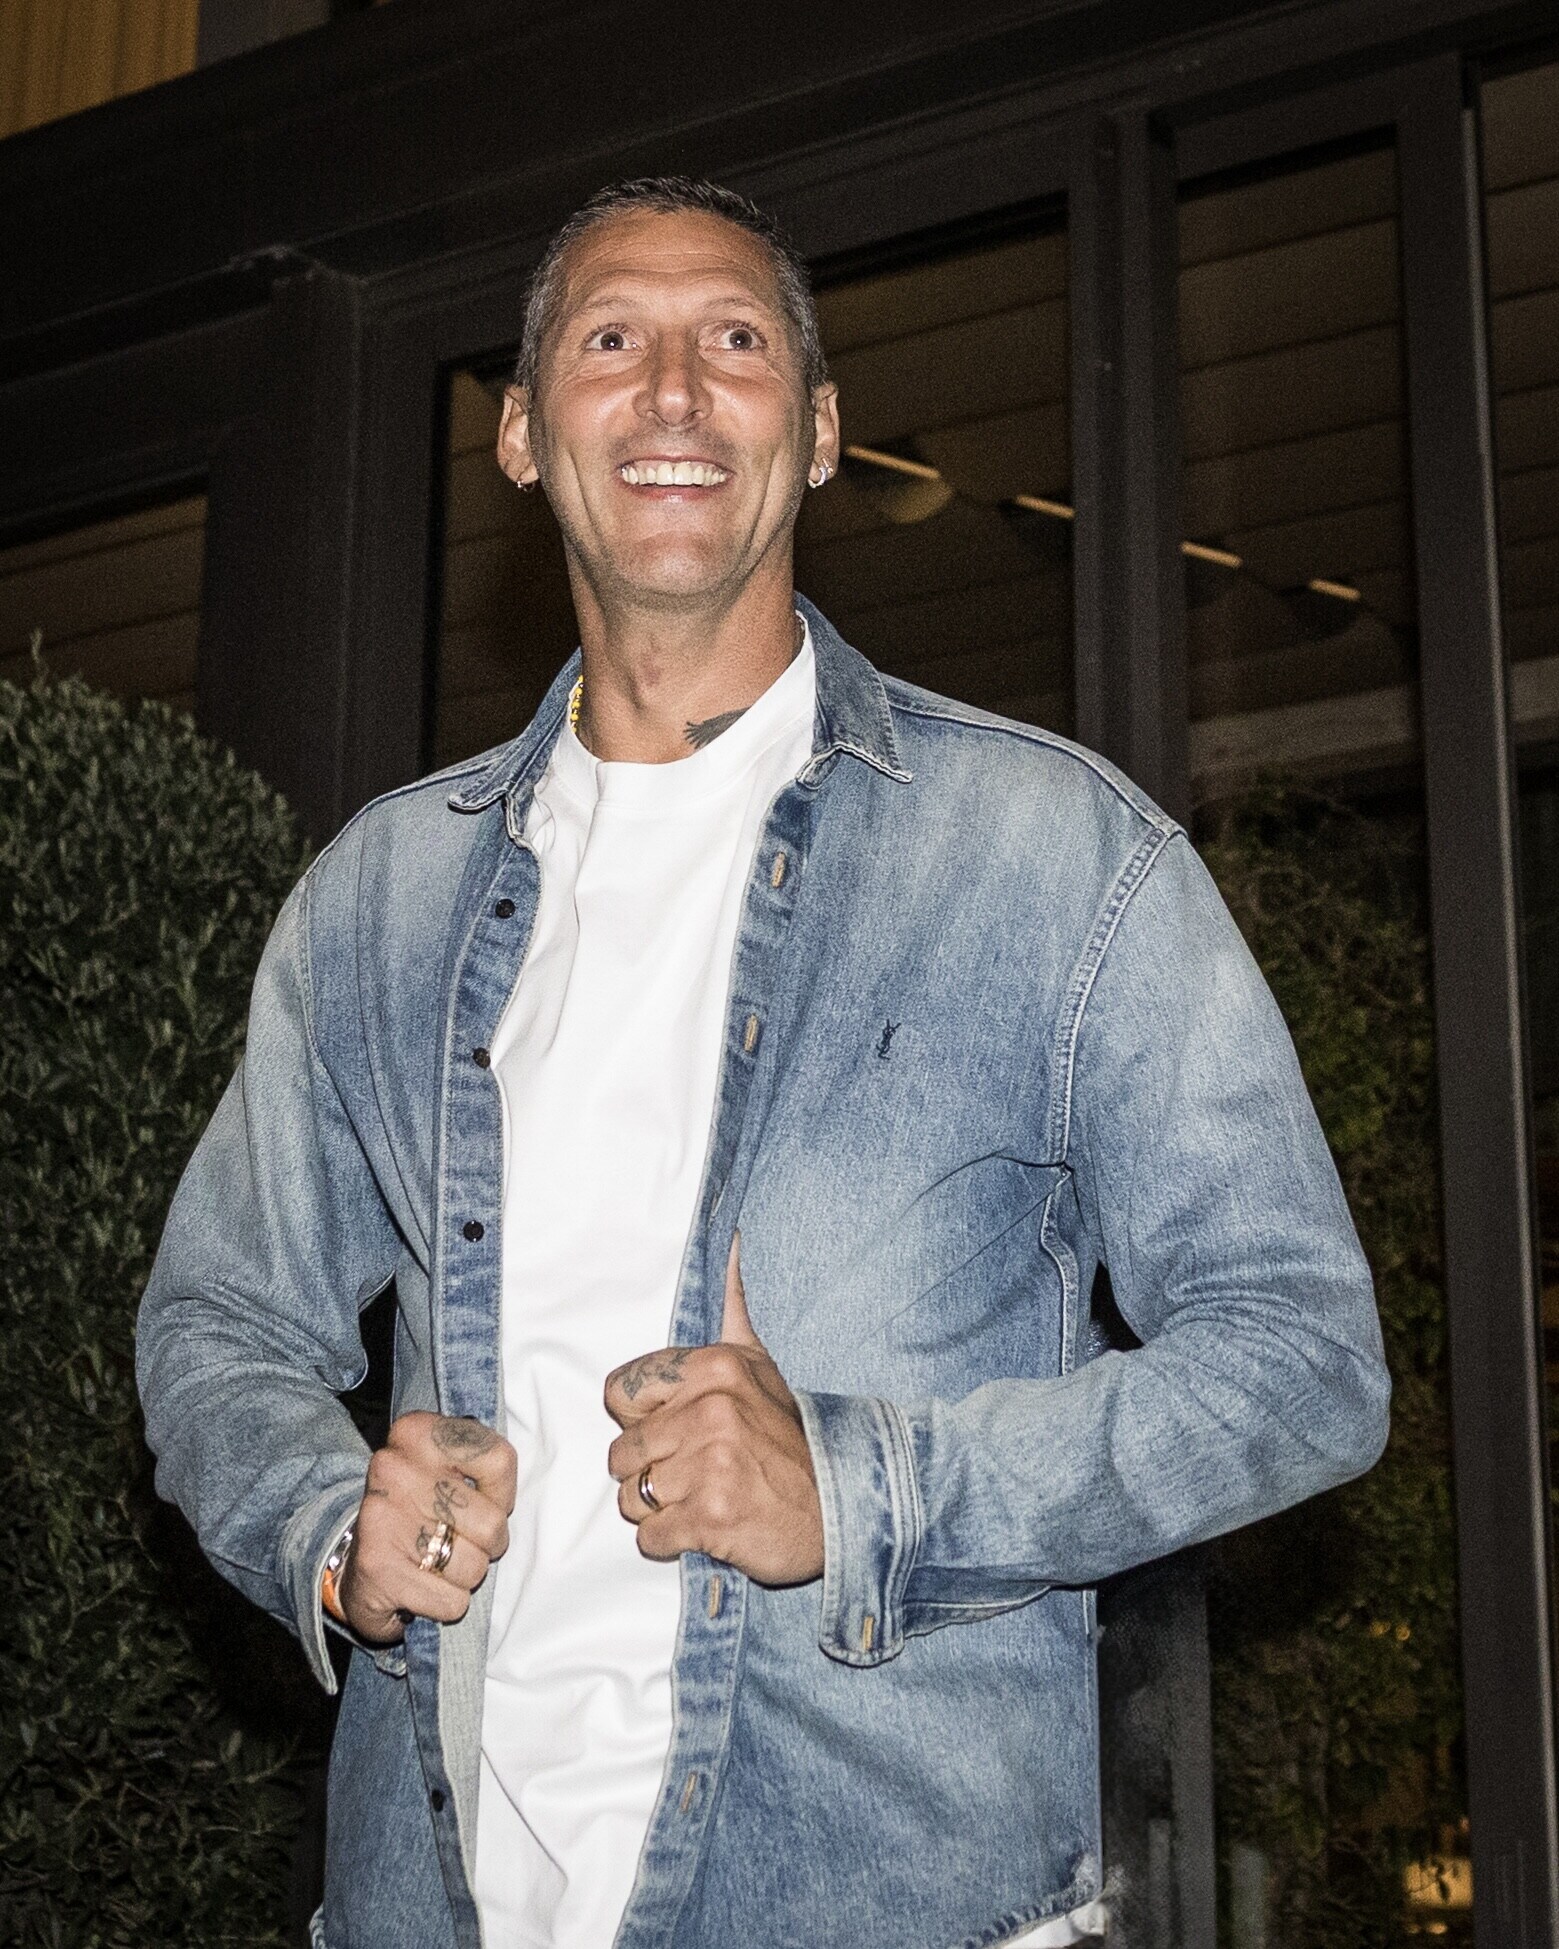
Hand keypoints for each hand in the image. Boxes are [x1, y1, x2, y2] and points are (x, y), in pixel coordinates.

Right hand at [338, 1412, 516, 1643]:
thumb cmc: (420, 1512)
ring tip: (436, 1563)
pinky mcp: (376, 1568)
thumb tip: (508, 1502)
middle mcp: (394, 1467)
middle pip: (491, 1522)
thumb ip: (484, 1467)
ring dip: (465, 1576)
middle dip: (486, 1544)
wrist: (355, 1561)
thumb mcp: (449, 1470)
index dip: (502, 1495)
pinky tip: (421, 1587)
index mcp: (416, 1432)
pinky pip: (452, 1602)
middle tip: (458, 1541)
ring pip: (474, 1567)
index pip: (499, 1461)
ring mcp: (381, 1518)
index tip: (482, 1502)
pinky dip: (445, 1604)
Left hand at [605, 1235, 823, 1585]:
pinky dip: (671, 1542)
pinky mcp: (710, 1519)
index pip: (618, 1393)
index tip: (677, 1430)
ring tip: (702, 1498)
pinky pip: (650, 1538)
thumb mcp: (760, 1363)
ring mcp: (709, 1467)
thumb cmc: (789, 1437)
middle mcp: (710, 1411)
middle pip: (620, 1453)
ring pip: (630, 1498)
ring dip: (659, 1509)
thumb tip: (732, 1240)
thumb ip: (733, 1307)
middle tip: (695, 1472)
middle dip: (650, 1472)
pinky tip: (708, 1526)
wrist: (841, 1505)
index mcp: (712, 1367)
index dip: (642, 1420)